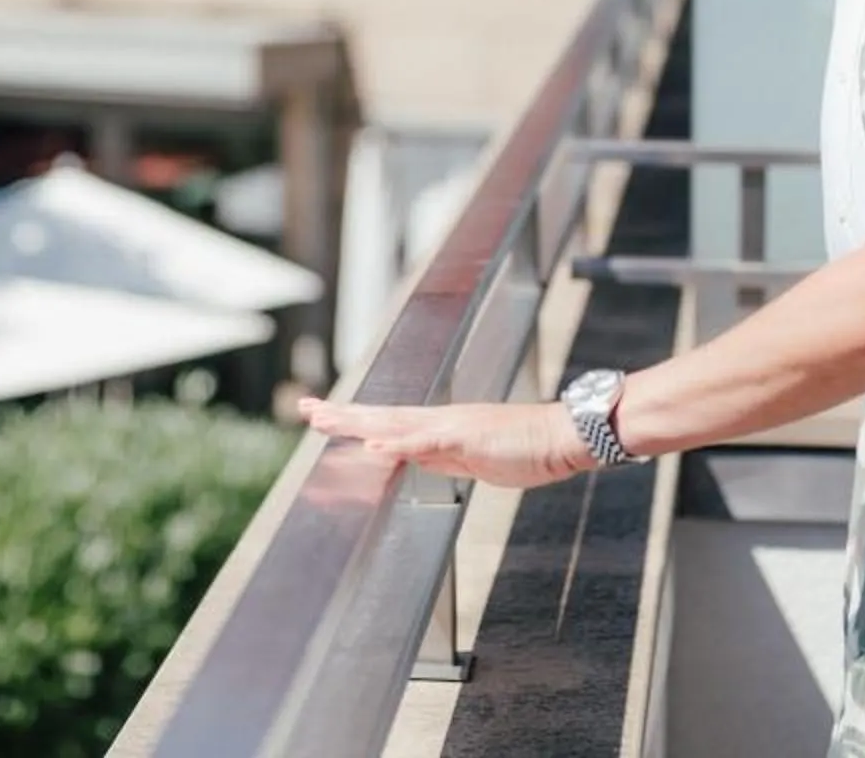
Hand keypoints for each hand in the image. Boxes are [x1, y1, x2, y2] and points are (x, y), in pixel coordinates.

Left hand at [297, 396, 594, 488]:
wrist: (559, 437)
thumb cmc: (523, 447)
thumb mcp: (470, 457)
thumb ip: (439, 456)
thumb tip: (410, 457)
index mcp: (438, 428)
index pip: (386, 423)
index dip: (354, 420)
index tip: (323, 416)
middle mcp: (437, 421)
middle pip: (380, 417)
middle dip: (342, 415)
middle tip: (305, 408)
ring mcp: (449, 427)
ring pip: (394, 424)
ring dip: (358, 423)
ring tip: (325, 419)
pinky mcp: (464, 439)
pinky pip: (425, 443)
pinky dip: (397, 444)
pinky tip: (374, 446)